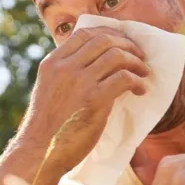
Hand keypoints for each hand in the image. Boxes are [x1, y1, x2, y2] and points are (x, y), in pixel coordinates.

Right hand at [18, 27, 148, 169]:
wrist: (41, 152)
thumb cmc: (49, 127)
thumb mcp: (51, 90)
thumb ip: (67, 75)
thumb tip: (96, 66)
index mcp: (52, 63)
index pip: (84, 32)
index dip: (109, 33)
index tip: (123, 42)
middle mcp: (65, 67)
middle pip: (104, 40)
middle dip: (127, 44)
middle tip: (139, 56)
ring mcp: (79, 82)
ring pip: (116, 55)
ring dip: (136, 62)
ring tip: (143, 72)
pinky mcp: (94, 99)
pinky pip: (124, 79)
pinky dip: (137, 81)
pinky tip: (140, 90)